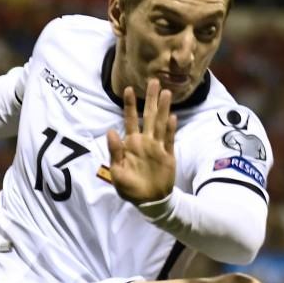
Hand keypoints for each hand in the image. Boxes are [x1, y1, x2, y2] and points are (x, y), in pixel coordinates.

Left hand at [106, 78, 176, 203]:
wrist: (149, 201)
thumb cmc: (130, 188)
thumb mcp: (117, 172)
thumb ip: (115, 151)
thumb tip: (111, 130)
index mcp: (131, 144)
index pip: (130, 120)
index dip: (129, 105)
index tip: (128, 88)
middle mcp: (145, 141)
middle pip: (148, 116)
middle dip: (151, 99)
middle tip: (154, 81)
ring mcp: (157, 147)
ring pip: (160, 123)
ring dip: (163, 109)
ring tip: (167, 93)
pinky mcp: (168, 155)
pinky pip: (169, 139)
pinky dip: (170, 128)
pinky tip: (172, 117)